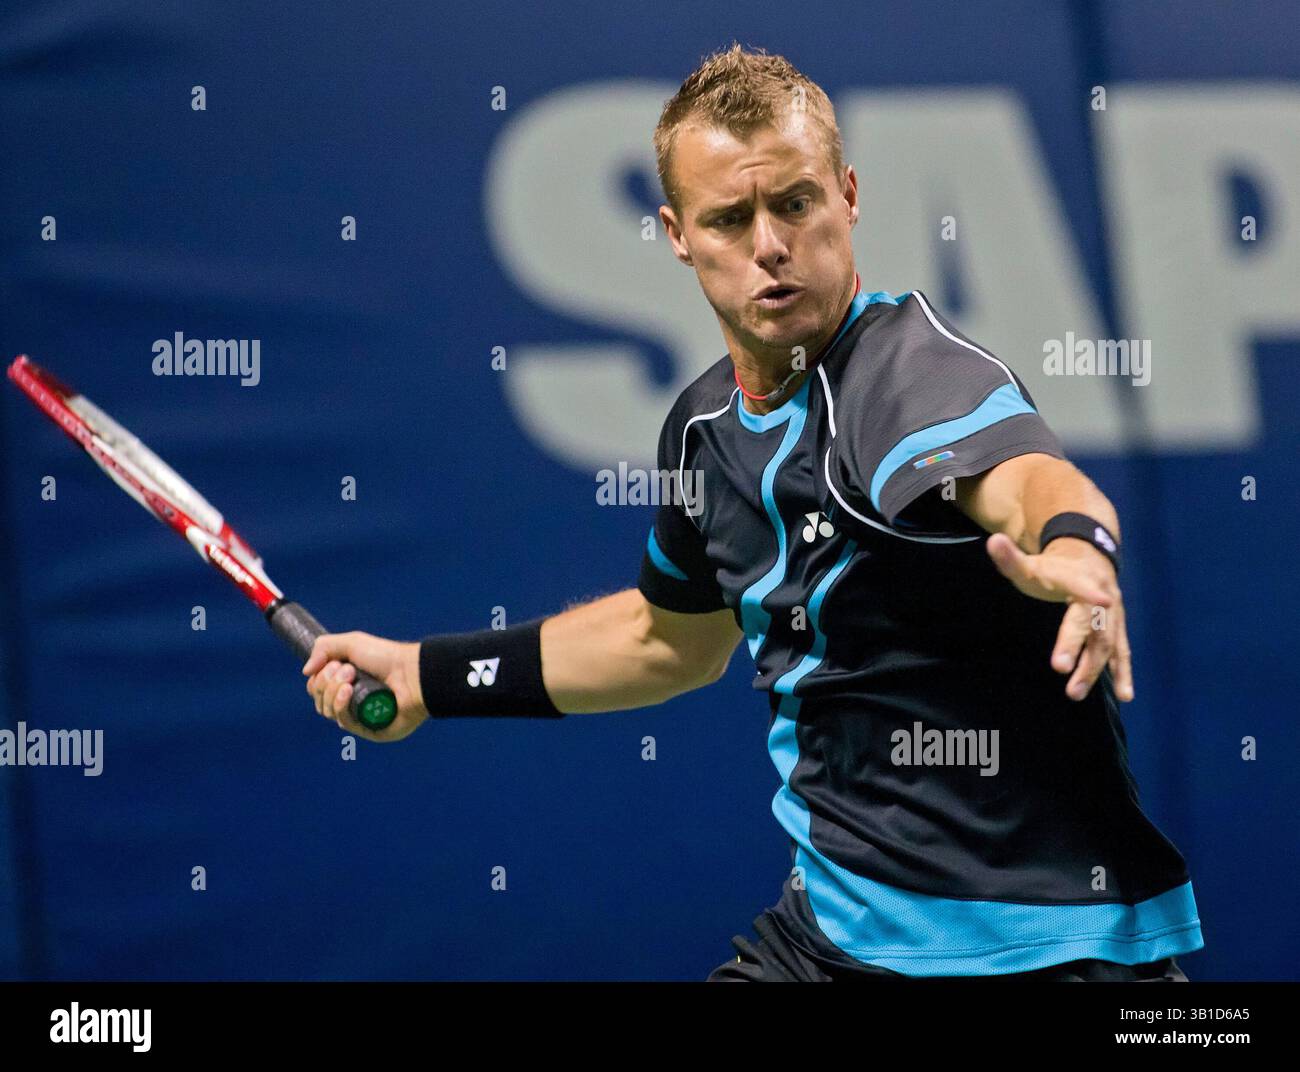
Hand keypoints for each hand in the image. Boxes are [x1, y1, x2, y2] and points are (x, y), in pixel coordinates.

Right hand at [302, 632, 428, 740]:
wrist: (412, 671)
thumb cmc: (386, 657)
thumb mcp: (351, 643)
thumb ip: (324, 648)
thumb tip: (306, 672)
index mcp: (346, 685)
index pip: (316, 690)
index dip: (319, 678)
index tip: (335, 664)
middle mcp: (351, 703)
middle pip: (319, 700)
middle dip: (327, 681)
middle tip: (349, 669)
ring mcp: (360, 718)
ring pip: (328, 711)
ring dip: (333, 691)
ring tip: (351, 677)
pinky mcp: (370, 730)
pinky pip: (344, 723)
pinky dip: (340, 706)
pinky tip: (347, 692)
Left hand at [985, 533, 1132, 702]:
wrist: (1088, 556)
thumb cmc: (1053, 567)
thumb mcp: (1030, 562)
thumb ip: (1011, 557)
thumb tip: (994, 540)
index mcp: (1079, 577)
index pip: (1082, 585)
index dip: (1090, 591)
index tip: (1102, 600)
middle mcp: (1102, 594)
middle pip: (1093, 623)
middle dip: (1079, 645)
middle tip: (1061, 669)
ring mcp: (1113, 613)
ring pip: (1107, 642)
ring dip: (1094, 668)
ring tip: (1076, 692)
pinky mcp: (1118, 628)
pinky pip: (1122, 651)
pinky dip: (1123, 672)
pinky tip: (1126, 694)